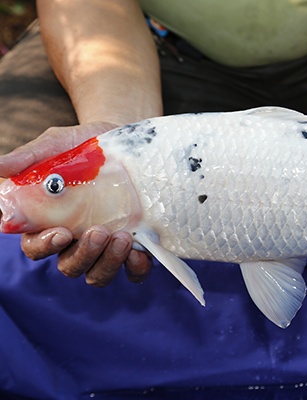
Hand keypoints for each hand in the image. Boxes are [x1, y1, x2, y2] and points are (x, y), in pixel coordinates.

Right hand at [0, 123, 152, 284]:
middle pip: (69, 265)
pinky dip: (135, 269)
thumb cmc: (83, 145)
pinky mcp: (134, 245)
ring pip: (97, 273)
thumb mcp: (57, 144)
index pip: (36, 246)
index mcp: (48, 221)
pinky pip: (132, 271)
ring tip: (124, 238)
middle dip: (83, 255)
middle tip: (100, 232)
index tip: (62, 233)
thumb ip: (29, 157)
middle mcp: (75, 240)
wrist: (126, 140)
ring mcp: (105, 245)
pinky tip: (139, 255)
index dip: (45, 246)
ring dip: (108, 262)